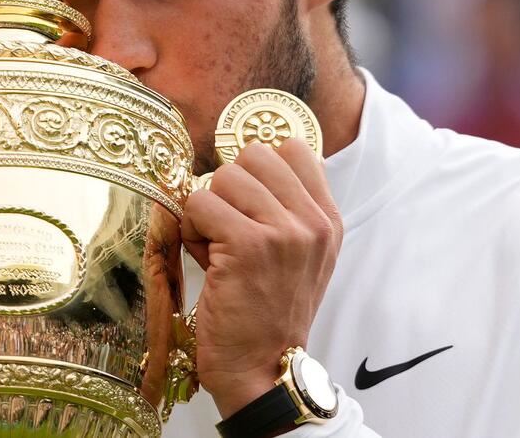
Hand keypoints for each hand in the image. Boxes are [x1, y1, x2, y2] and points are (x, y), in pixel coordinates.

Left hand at [182, 139, 342, 418]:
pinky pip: (200, 203)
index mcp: (327, 220)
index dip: (257, 169)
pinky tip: (204, 260)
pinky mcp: (247, 245)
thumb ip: (284, 209)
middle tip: (227, 229)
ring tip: (216, 248)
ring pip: (224, 176)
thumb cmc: (267, 313)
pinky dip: (192, 228)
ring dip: (207, 210)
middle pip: (253, 155)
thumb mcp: (297, 257)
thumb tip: (242, 162)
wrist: (263, 370)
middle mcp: (312, 222)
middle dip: (228, 187)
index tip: (246, 204)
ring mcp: (283, 232)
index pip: (292, 149)